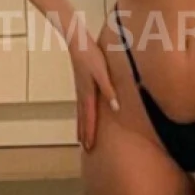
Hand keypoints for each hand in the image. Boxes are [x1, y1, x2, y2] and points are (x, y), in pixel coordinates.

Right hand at [70, 37, 119, 151]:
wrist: (78, 44)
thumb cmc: (92, 57)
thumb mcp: (103, 73)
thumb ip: (109, 90)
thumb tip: (115, 107)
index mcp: (88, 94)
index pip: (89, 119)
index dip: (90, 133)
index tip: (89, 147)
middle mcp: (82, 95)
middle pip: (83, 119)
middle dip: (84, 134)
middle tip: (85, 149)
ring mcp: (80, 91)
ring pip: (80, 113)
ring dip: (81, 126)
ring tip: (80, 138)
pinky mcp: (81, 85)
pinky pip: (80, 106)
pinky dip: (80, 116)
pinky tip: (82, 116)